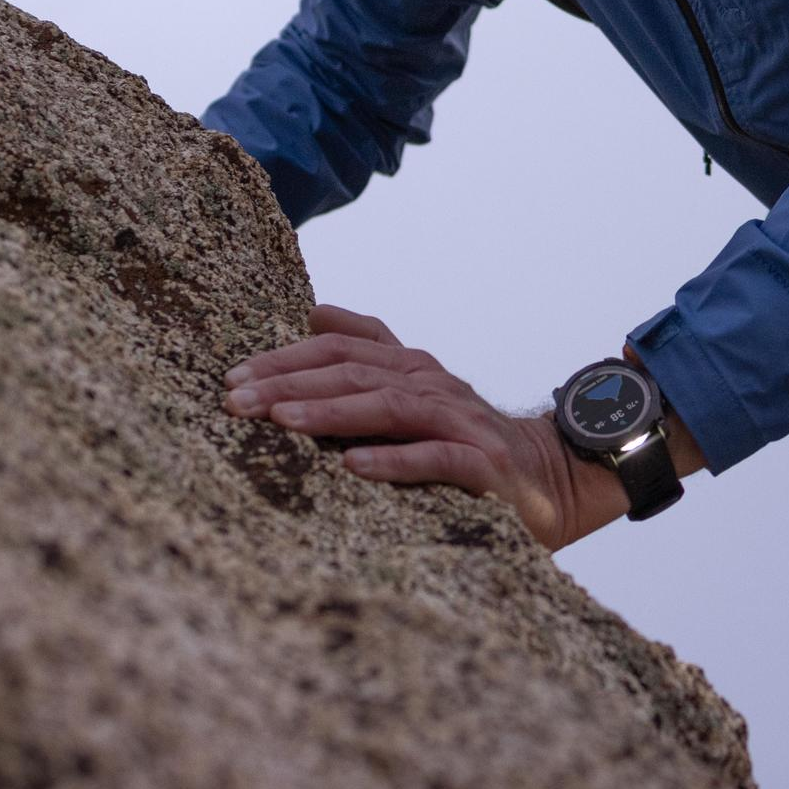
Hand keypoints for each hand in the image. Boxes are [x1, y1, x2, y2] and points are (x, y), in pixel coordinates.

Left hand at [221, 306, 614, 549]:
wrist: (554, 475)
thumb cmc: (466, 439)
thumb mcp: (415, 389)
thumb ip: (370, 352)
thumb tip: (314, 313)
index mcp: (411, 366)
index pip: (342, 347)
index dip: (286, 357)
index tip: (233, 377)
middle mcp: (433, 384)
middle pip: (354, 373)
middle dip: (290, 384)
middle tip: (236, 401)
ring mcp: (460, 422)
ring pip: (389, 407)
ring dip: (330, 413)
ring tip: (281, 421)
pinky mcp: (484, 465)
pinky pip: (435, 458)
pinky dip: (393, 460)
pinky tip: (352, 467)